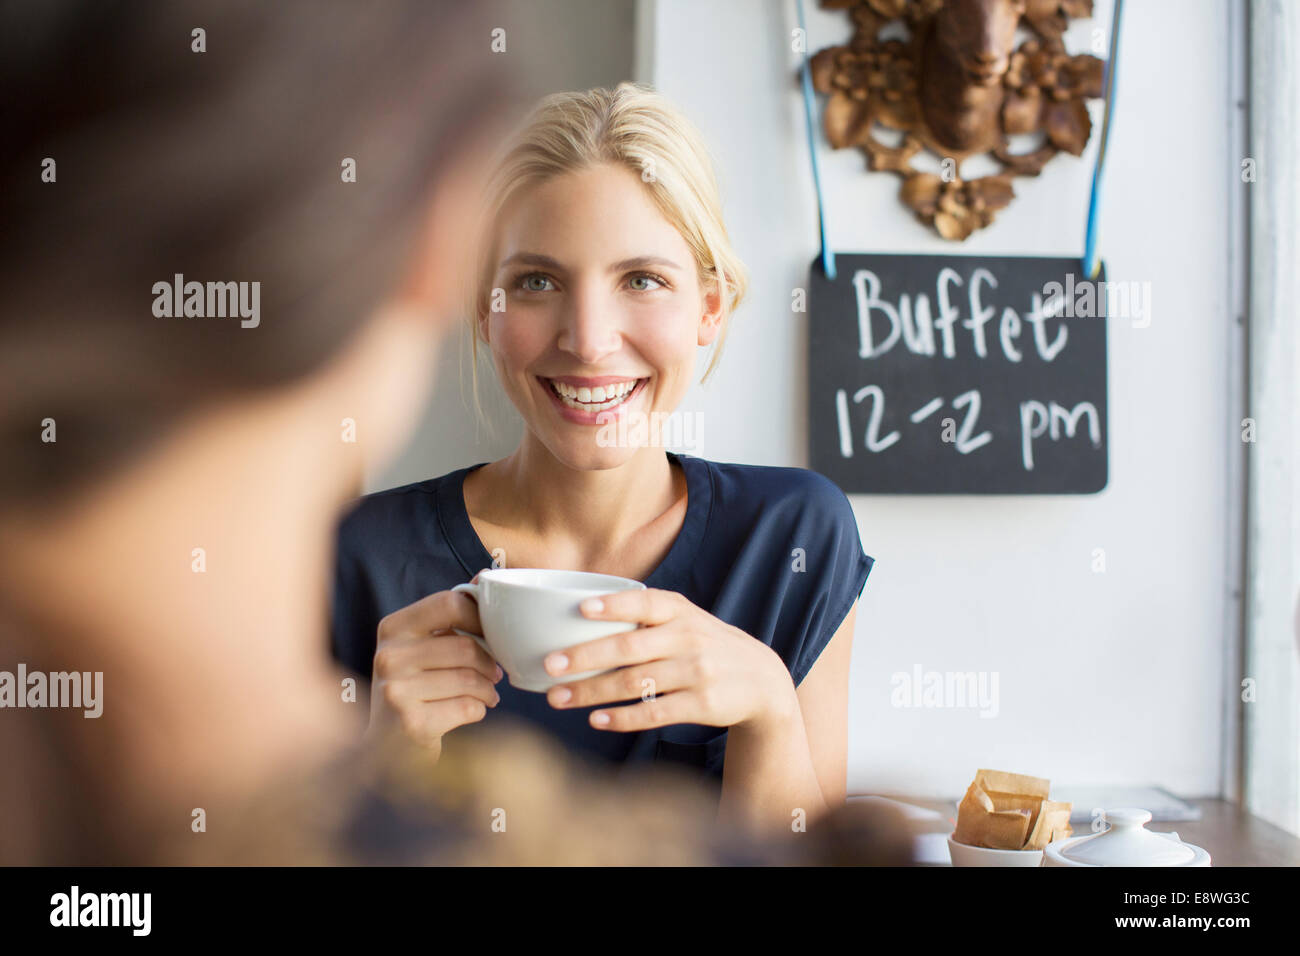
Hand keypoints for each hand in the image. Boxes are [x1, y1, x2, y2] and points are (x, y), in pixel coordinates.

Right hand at [368, 584, 502, 756]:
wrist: (387, 748)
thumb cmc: (414, 688)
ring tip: (488, 693)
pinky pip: (467, 707)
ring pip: (469, 679)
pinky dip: (479, 709)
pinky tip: (474, 710)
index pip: (448, 603)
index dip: (480, 616)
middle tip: (495, 672)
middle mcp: (388, 656)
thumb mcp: (422, 646)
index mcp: (392, 628)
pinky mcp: (411, 723)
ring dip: (488, 689)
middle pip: (464, 646)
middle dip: (489, 662)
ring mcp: (396, 691)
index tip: (492, 634)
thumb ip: (450, 614)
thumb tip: (485, 575)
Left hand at [542, 588, 795, 732]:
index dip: (614, 605)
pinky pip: (654, 713)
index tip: (581, 608)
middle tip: (549, 665)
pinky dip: (622, 717)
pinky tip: (596, 719)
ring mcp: (696, 673)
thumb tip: (578, 615)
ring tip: (558, 698)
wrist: (762, 680)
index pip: (644, 603)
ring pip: (634, 684)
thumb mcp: (686, 619)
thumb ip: (646, 615)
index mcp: (680, 612)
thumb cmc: (706, 645)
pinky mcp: (702, 705)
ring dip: (591, 692)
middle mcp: (688, 639)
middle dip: (585, 657)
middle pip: (629, 649)